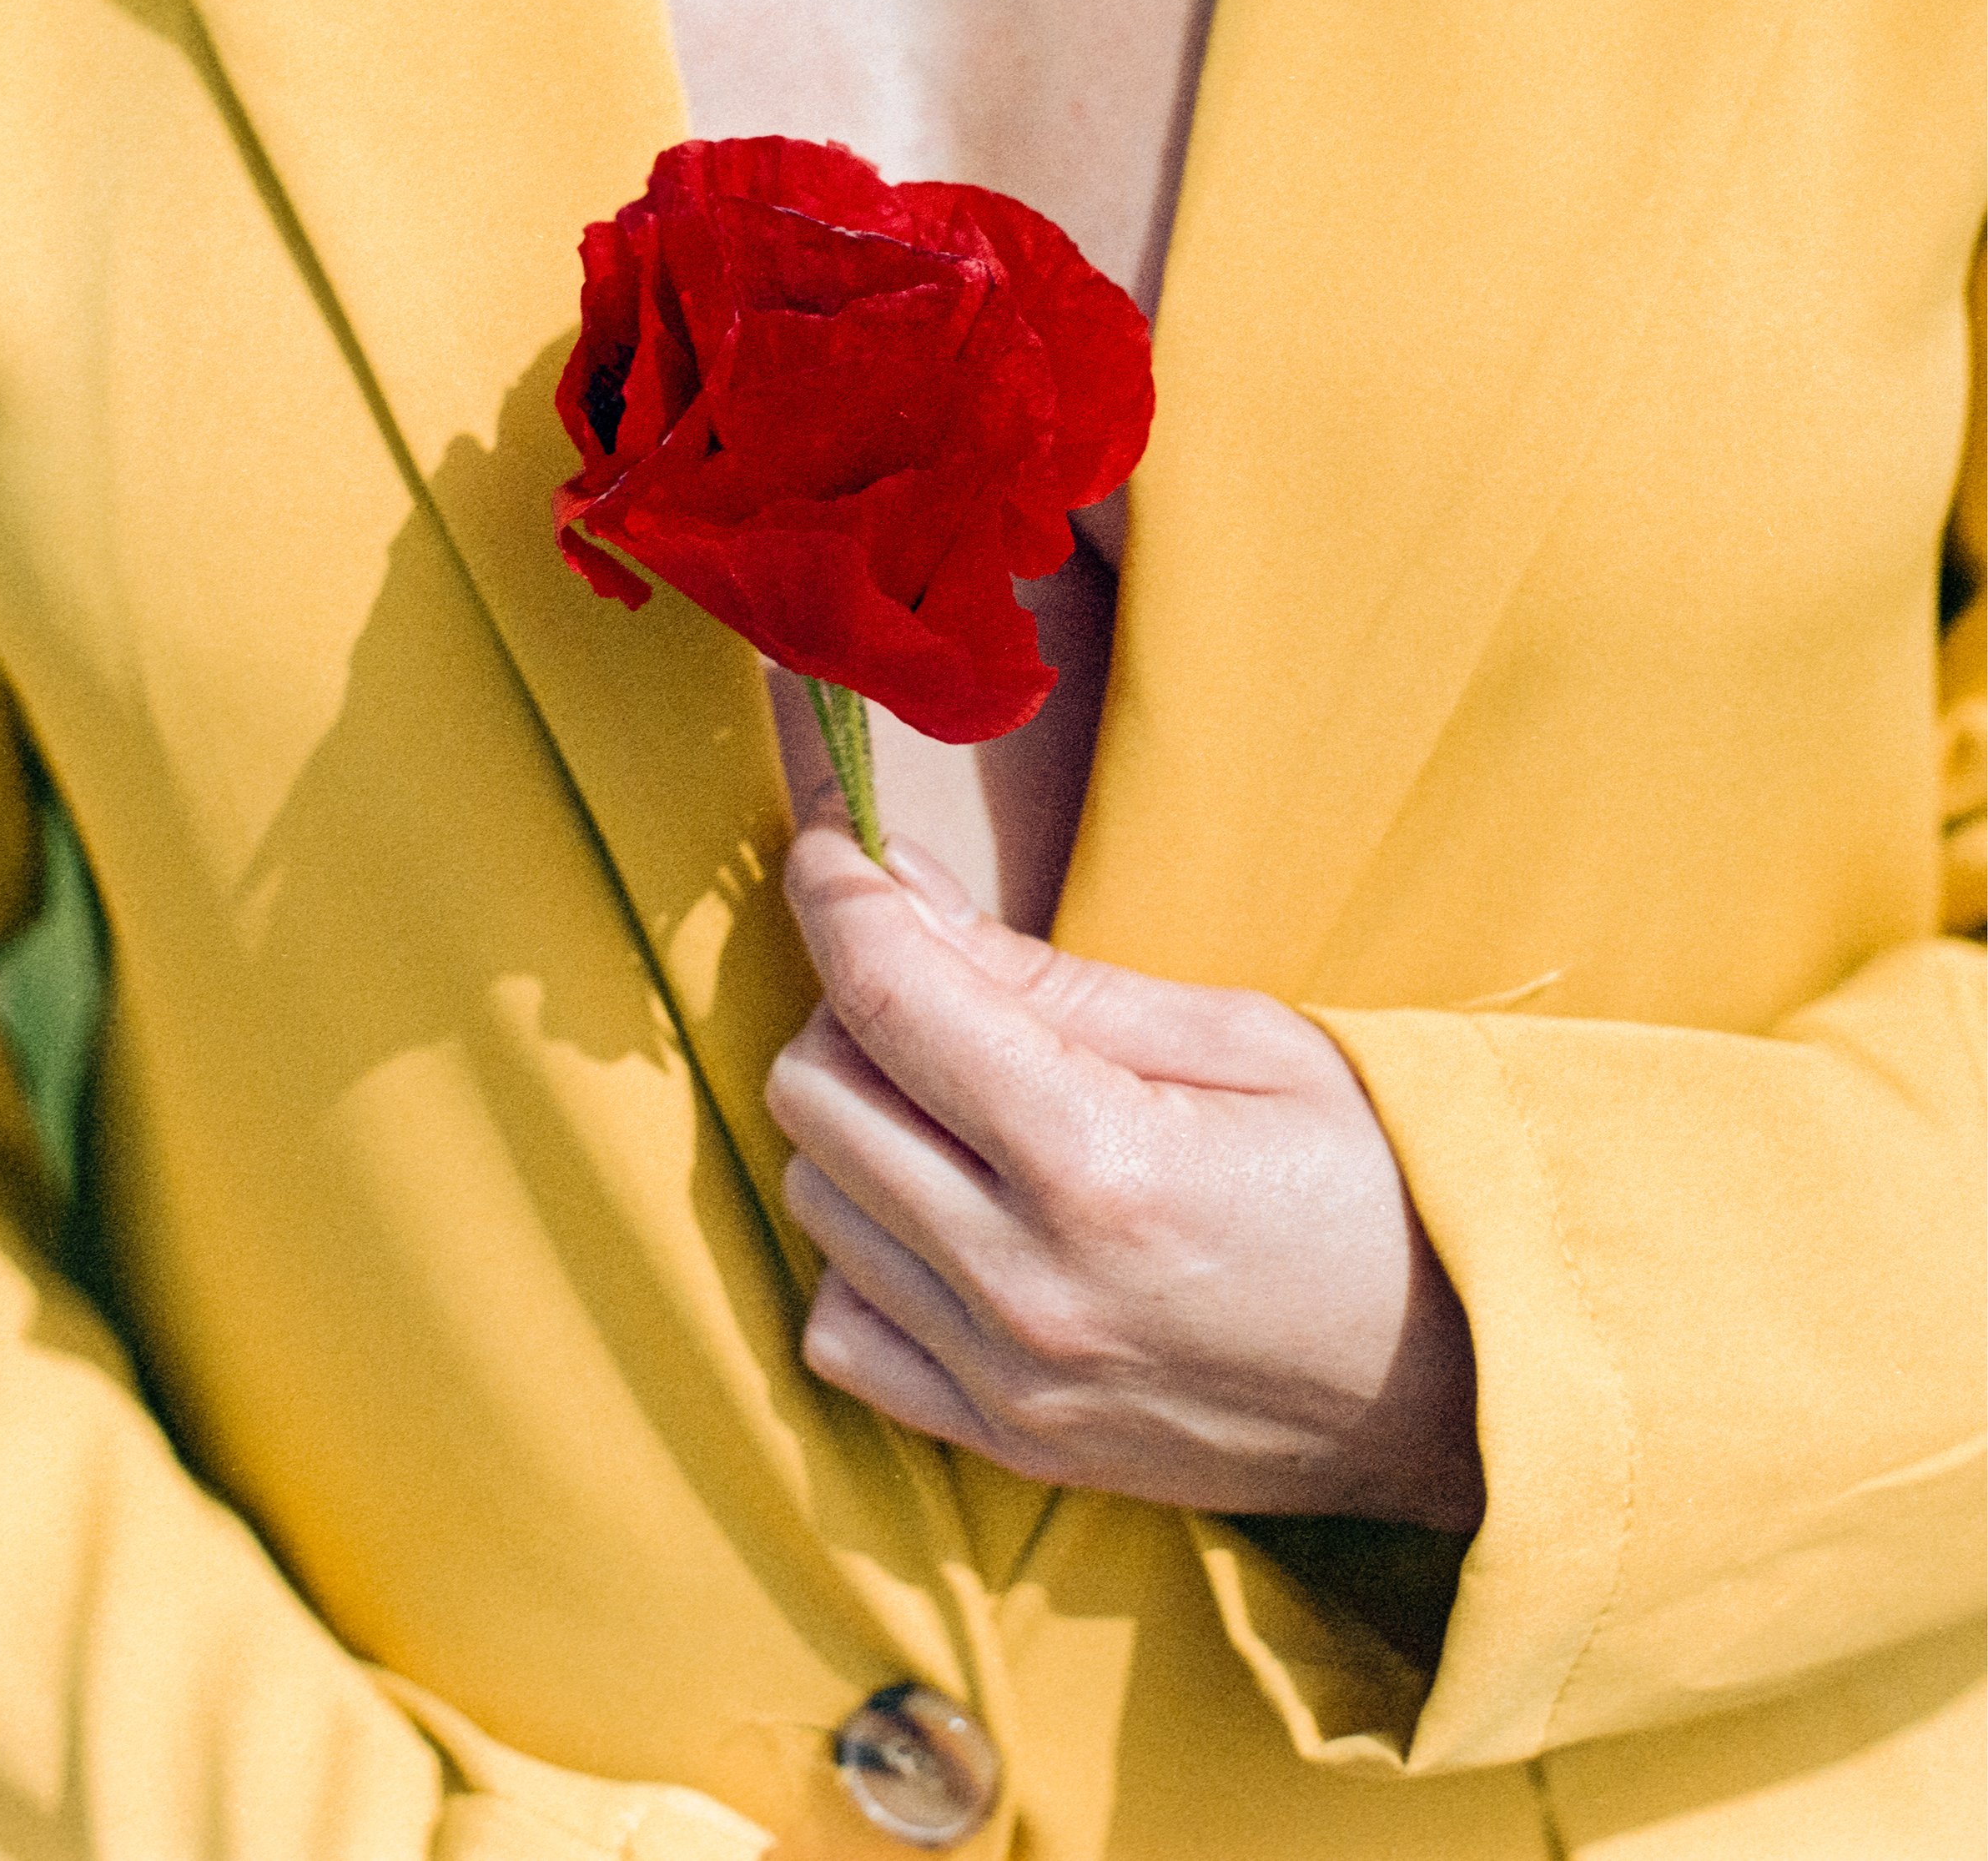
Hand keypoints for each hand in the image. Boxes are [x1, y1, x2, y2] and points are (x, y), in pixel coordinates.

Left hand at [770, 828, 1484, 1531]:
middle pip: (817, 1096)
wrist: (1472, 1386)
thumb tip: (894, 885)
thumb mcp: (1241, 1037)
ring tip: (965, 1100)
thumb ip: (1046, 973)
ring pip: (817, 1203)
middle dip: (855, 1005)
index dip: (838, 897)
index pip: (889, 999)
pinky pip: (840, 1331)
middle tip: (938, 978)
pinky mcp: (1007, 1444)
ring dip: (861, 1126)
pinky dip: (868, 1256)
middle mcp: (1030, 1284)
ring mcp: (1010, 1381)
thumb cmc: (1377, 1181)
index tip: (830, 846)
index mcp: (1102, 1162)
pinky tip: (951, 1216)